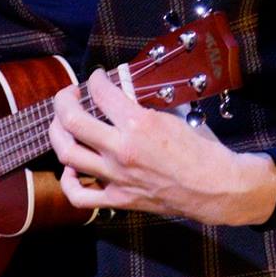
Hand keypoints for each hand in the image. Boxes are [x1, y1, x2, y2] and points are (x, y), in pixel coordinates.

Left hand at [49, 69, 275, 226]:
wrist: (217, 188)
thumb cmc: (201, 150)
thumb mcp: (174, 115)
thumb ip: (142, 104)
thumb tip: (122, 90)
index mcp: (139, 124)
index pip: (100, 92)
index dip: (95, 78)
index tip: (98, 77)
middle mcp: (122, 149)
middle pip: (71, 121)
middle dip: (63, 101)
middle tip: (69, 95)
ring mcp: (117, 176)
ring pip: (67, 154)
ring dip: (58, 134)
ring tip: (63, 125)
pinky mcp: (118, 199)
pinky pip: (79, 195)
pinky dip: (68, 181)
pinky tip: (71, 168)